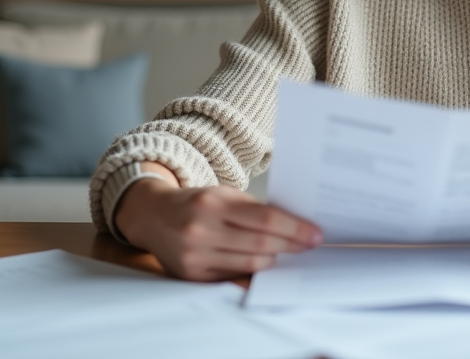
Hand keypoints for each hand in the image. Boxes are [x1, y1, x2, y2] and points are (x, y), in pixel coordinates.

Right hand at [114, 164, 322, 281]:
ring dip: (274, 260)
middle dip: (290, 245)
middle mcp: (200, 229)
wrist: (154, 215)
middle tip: (310, 245)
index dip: (294, 228)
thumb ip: (253, 209)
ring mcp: (194, 255)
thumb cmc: (197, 203)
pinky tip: (265, 264)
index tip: (314, 234)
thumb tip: (293, 227)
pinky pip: (232, 276)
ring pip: (249, 264)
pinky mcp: (191, 275)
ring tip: (289, 253)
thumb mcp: (223, 194)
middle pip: (259, 244)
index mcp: (212, 202)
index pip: (264, 218)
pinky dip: (252, 270)